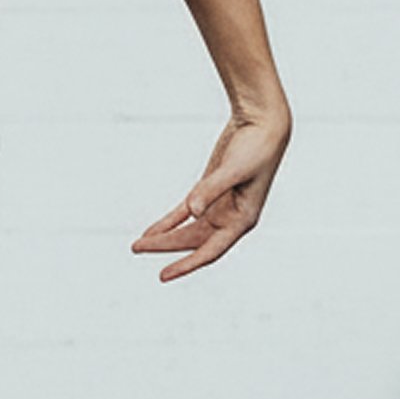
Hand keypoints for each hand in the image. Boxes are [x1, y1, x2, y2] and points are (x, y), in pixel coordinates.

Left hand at [132, 107, 288, 280]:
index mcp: (243, 220)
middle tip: (136, 247)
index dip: (186, 264)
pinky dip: (169, 222)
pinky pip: (184, 215)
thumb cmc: (256, 147)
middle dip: (165, 246)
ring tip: (138, 243)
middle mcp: (231, 219)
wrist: (263, 124)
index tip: (163, 275)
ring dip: (164, 236)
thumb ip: (210, 190)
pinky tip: (152, 230)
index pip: (210, 251)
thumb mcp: (233, 169)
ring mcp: (219, 207)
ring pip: (187, 230)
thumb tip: (191, 211)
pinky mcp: (208, 193)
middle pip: (193, 241)